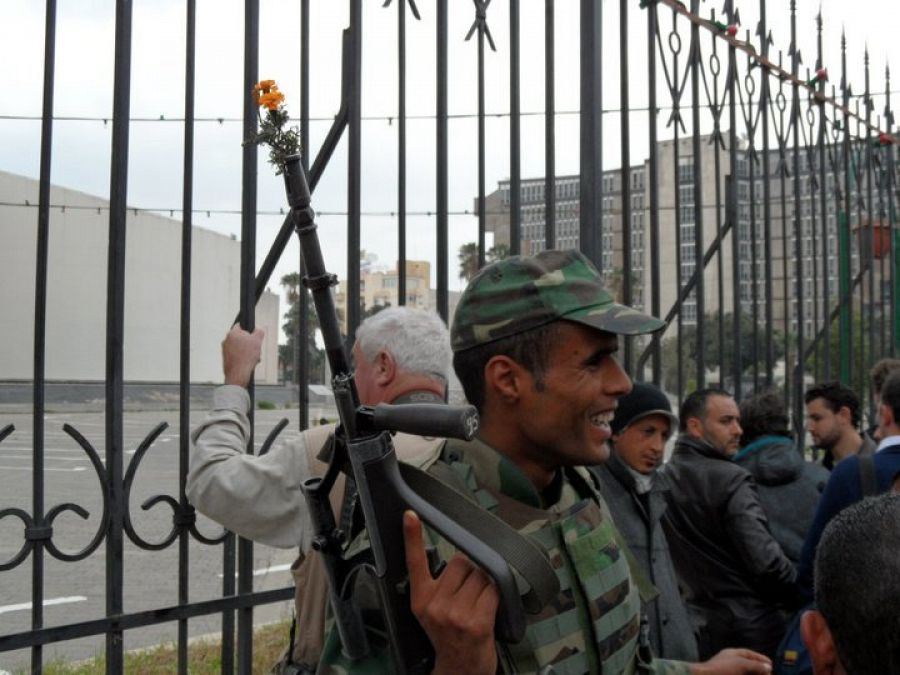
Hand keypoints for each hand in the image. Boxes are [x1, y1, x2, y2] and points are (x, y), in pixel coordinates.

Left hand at [222, 325, 264, 386]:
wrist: (238, 373)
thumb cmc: (246, 356)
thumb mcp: (258, 340)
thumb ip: (259, 331)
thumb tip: (258, 329)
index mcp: (232, 333)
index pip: (240, 325)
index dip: (249, 330)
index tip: (253, 335)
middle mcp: (226, 340)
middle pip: (241, 338)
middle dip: (249, 343)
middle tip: (255, 348)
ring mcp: (225, 350)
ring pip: (239, 347)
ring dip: (246, 351)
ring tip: (253, 357)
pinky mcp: (226, 358)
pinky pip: (236, 355)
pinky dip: (242, 358)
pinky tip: (248, 362)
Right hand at [403, 510, 498, 674]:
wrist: (460, 671)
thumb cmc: (450, 638)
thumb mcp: (432, 612)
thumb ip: (439, 586)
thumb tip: (462, 558)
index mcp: (421, 600)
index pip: (415, 562)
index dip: (412, 537)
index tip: (409, 515)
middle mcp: (435, 605)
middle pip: (462, 562)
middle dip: (471, 571)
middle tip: (469, 594)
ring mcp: (455, 614)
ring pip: (481, 575)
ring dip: (486, 584)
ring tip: (478, 604)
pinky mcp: (476, 622)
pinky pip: (493, 591)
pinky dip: (497, 596)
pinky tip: (489, 609)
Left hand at [693, 648, 772, 674]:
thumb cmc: (721, 669)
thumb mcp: (741, 664)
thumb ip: (755, 665)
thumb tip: (768, 667)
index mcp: (732, 654)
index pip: (748, 654)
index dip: (760, 658)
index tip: (771, 664)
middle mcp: (730, 662)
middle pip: (748, 664)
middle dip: (759, 669)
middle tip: (769, 674)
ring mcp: (729, 671)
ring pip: (745, 672)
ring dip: (754, 674)